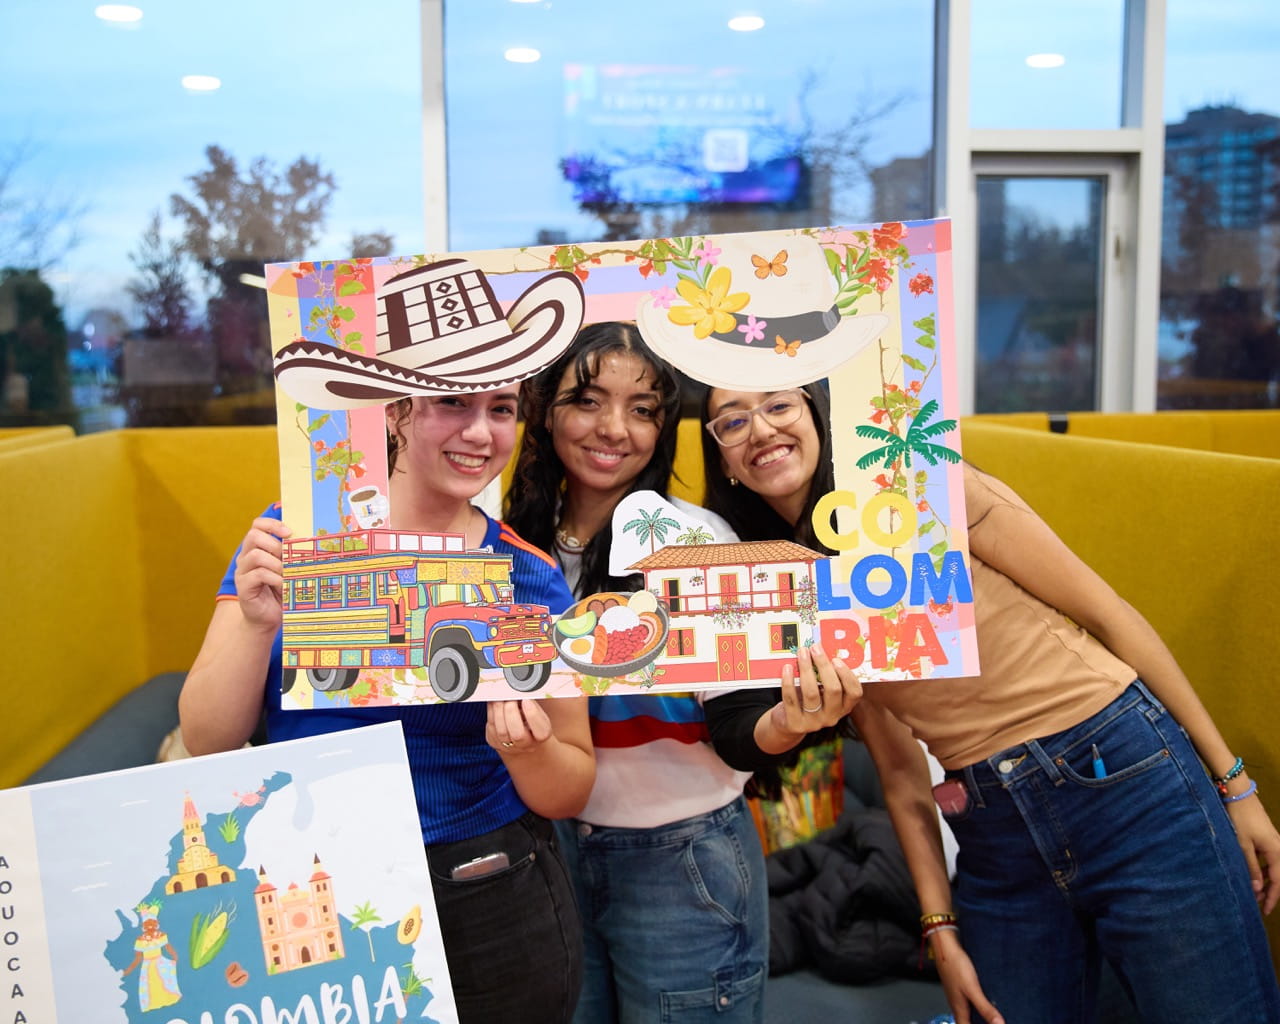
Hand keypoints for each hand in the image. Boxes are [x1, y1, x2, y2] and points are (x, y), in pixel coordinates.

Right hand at [233, 516, 291, 632]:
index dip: (272, 524)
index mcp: (256, 548)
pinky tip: (283, 585)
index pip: (257, 525)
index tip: (289, 533)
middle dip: (275, 544)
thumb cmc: (281, 591)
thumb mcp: (288, 570)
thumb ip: (291, 556)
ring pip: (256, 555)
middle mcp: (245, 557)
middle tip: (287, 558)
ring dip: (276, 564)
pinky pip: (258, 574)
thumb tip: (309, 542)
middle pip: (253, 536)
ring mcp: (242, 572)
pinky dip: (275, 578)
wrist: (268, 618)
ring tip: (287, 574)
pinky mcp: (242, 586)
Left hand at [486, 699, 553, 755]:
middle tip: (510, 696)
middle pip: (517, 734)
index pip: (541, 732)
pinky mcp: (494, 742)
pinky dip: (491, 711)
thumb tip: (523, 690)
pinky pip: (491, 727)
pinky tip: (494, 702)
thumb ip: (533, 705)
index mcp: (541, 737)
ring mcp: (508, 747)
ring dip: (499, 709)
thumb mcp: (539, 714)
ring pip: (501, 730)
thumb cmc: (532, 723)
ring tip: (500, 696)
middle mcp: (526, 745)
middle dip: (512, 711)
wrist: (522, 741)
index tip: (527, 700)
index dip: (533, 715)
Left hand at [770, 644, 860, 739]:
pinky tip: (787, 668)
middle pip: (833, 690)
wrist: (787, 724)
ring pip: (812, 693)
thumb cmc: (807, 701)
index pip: (855, 693)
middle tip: (815, 648)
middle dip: (824, 666)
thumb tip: (822, 649)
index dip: (847, 675)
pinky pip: (791, 699)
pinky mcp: (796, 724)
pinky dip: (788, 681)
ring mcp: (814, 722)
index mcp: (843, 707)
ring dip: (806, 669)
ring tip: (801, 653)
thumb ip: (826, 676)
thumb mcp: (821, 692)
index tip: (836, 659)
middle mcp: (832, 716)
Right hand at [930, 930, 1004, 1023]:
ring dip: (981, 1016)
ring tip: (994, 1015)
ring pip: (970, 1013)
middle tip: (995, 1021)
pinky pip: (971, 1002)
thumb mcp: (973, 989)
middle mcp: (958, 1005)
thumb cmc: (955, 966)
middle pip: (968, 1022)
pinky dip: (980, 1005)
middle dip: (981, 1023)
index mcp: (959, 1010)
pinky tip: (988, 1000)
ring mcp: (959, 996)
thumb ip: (985, 1008)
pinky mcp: (961, 987)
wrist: (946, 947)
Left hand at [1225, 787, 1279, 912]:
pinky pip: (1269, 860)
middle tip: (1258, 904)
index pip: (1278, 881)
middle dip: (1270, 891)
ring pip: (1274, 868)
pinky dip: (1264, 870)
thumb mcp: (1243, 845)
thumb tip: (1257, 889)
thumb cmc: (1240, 819)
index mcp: (1277, 852)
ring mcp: (1274, 843)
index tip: (1265, 911)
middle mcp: (1279, 848)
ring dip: (1266, 881)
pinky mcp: (1267, 838)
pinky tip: (1255, 875)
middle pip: (1279, 876)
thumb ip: (1251, 867)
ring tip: (1255, 892)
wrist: (1239, 794)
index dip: (1272, 897)